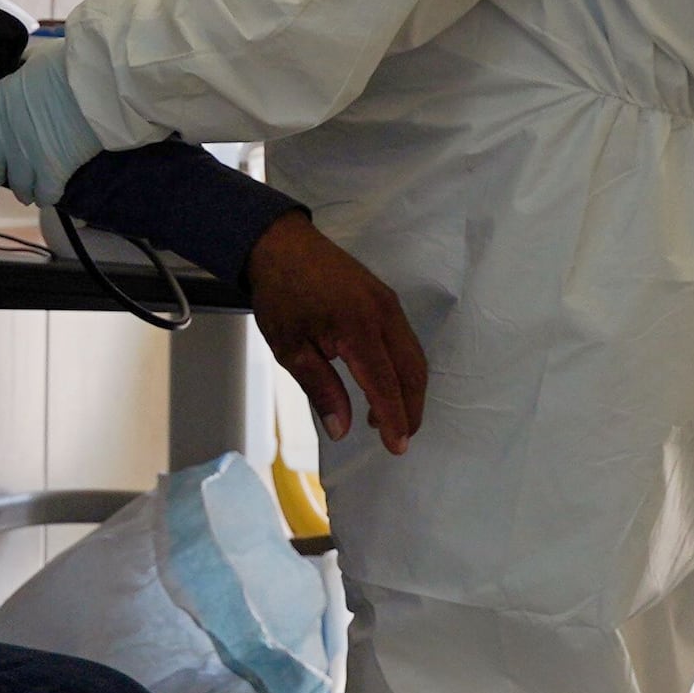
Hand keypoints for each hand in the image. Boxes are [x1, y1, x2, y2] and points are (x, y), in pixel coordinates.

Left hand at [0, 44, 100, 201]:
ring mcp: (25, 155)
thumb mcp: (37, 57)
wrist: (96, 83)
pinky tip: (60, 181)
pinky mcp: (51, 172)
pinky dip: (52, 193)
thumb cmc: (71, 64)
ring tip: (43, 174)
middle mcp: (3, 133)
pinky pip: (45, 196)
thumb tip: (27, 58)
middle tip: (14, 167)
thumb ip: (24, 67)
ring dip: (29, 186)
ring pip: (18, 188)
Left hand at [247, 211, 426, 453]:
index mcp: (357, 327)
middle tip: (398, 438)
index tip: (397, 448)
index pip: (385, 384)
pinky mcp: (386, 299)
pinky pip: (406, 341)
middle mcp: (383, 314)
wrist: (281, 244)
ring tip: (385, 417)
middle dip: (410, 409)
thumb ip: (320, 388)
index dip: (395, 419)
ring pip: (414, 356)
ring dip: (408, 390)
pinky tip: (383, 384)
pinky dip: (403, 369)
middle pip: (412, 372)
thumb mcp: (290, 348)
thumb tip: (342, 429)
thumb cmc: (280, 295)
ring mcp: (389, 303)